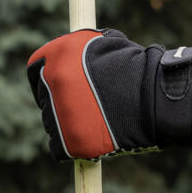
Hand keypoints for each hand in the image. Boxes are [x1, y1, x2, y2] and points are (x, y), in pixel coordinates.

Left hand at [26, 29, 191, 160]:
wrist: (156, 98)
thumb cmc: (137, 69)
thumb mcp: (105, 44)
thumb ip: (80, 52)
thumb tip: (72, 55)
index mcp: (56, 55)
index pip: (34, 71)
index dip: (46, 81)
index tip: (59, 89)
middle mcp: (51, 82)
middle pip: (44, 99)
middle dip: (60, 104)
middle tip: (86, 108)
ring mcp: (58, 112)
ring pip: (52, 124)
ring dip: (68, 124)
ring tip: (98, 121)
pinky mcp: (67, 142)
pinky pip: (59, 148)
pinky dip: (72, 147)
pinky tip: (94, 140)